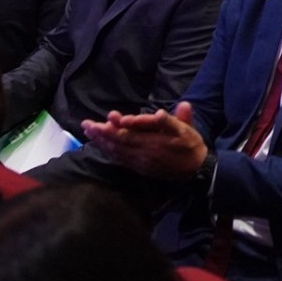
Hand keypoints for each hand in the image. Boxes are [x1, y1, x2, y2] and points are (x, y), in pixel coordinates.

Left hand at [80, 102, 208, 179]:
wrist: (195, 169)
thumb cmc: (190, 145)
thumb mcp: (187, 130)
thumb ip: (176, 119)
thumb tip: (167, 110)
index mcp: (154, 142)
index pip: (130, 134)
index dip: (117, 126)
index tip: (109, 116)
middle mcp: (143, 153)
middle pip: (118, 142)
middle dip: (101, 133)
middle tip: (87, 124)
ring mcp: (140, 162)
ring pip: (116, 152)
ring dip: (101, 142)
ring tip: (89, 132)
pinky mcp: (139, 168)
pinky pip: (120, 160)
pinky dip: (109, 152)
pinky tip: (101, 145)